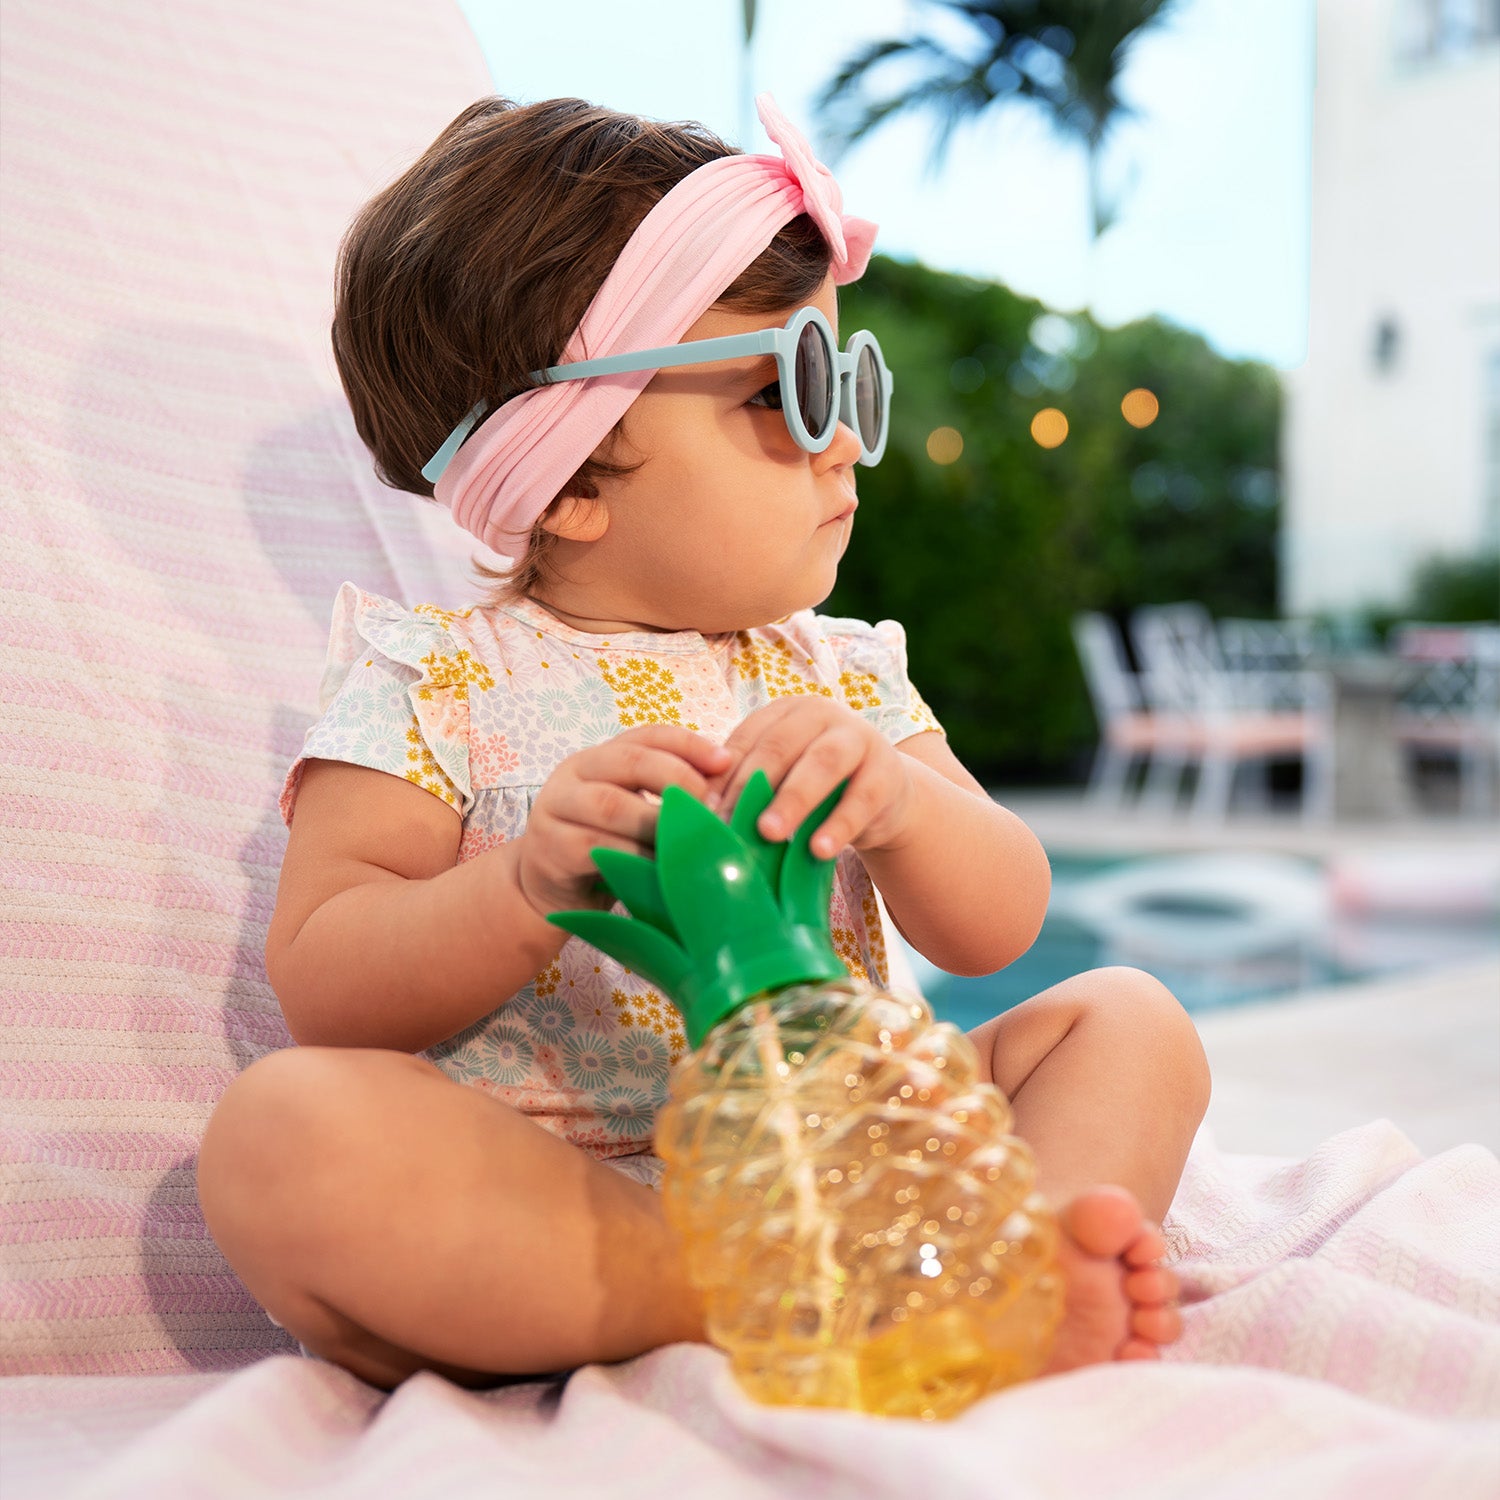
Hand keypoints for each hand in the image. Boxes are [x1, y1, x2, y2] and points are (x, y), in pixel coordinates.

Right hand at [517, 726, 731, 916]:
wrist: (547, 892)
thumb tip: (727, 786)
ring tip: (692, 839)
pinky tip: (662, 869)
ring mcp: (556, 808)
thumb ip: (666, 796)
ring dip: (659, 823)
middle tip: (712, 807)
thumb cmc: (605, 848)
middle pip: (631, 761)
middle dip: (678, 780)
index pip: (648, 736)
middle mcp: (574, 773)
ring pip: (614, 805)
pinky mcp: (551, 847)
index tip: (726, 761)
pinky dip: (635, 857)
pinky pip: (598, 847)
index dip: (690, 744)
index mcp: (599, 757)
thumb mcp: (634, 815)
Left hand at [712, 699, 915, 858]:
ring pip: (822, 764)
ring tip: (768, 833)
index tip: (703, 812)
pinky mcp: (887, 770)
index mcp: (787, 711)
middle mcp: (823, 714)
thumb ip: (750, 784)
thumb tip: (703, 813)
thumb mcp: (783, 778)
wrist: (885, 797)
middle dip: (752, 786)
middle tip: (729, 822)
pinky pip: (861, 799)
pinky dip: (838, 826)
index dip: (724, 775)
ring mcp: (858, 738)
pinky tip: (819, 850)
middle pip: (781, 747)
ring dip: (793, 800)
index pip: (748, 738)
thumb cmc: (818, 788)